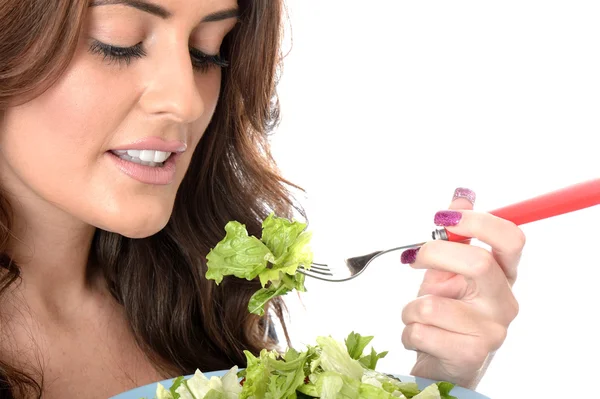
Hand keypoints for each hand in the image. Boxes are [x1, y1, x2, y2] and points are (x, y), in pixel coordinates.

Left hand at [399, 188, 523, 388]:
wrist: (444, 361)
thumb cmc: (446, 312)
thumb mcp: (448, 270)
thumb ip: (455, 236)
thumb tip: (461, 196)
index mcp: (503, 275)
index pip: (511, 238)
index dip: (478, 221)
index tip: (443, 218)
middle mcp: (504, 302)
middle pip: (479, 262)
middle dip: (433, 255)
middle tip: (412, 259)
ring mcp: (492, 331)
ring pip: (433, 305)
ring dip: (411, 308)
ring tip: (418, 316)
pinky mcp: (470, 354)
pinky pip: (421, 331)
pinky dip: (409, 332)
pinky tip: (420, 337)